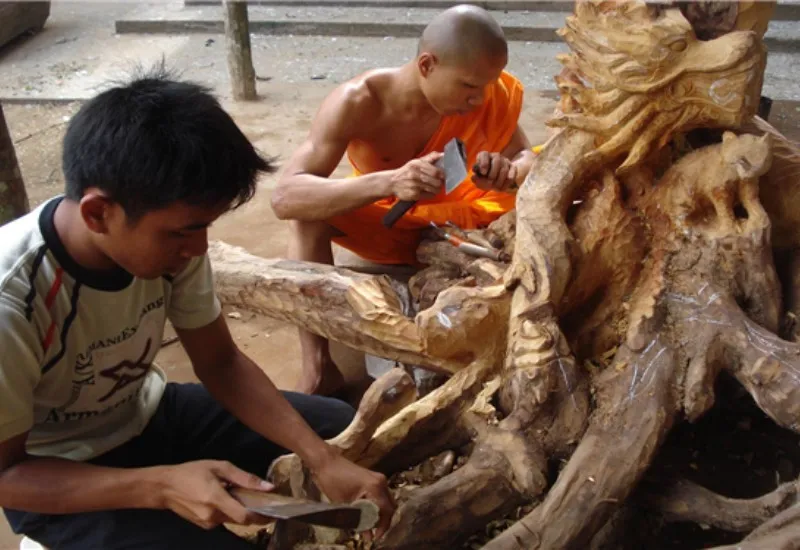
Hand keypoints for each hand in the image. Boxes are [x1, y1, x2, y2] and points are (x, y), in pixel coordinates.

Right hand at [153, 460, 273, 529]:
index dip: (262, 517)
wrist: (165, 487)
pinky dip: (228, 511)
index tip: (274, 512)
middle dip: (254, 512)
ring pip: (232, 520)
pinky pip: (222, 520)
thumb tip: (268, 487)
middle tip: (262, 500)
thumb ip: (245, 478)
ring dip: (240, 510)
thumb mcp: (219, 467)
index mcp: (217, 500)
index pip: (245, 517)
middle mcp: (212, 516)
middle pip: (241, 520)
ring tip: (240, 495)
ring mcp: (207, 523)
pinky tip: (225, 499)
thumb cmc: (192, 472)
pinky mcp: (203, 525)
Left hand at [310, 449, 395, 538]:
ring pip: (386, 501)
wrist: (326, 462)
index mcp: (375, 486)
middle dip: (383, 521)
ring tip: (370, 525)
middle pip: (390, 506)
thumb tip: (367, 536)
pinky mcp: (373, 479)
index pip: (386, 511)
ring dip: (380, 513)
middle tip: (373, 533)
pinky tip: (368, 514)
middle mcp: (381, 482)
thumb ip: (359, 520)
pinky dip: (376, 506)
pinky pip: (380, 496)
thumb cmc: (332, 480)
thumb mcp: (344, 503)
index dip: (383, 526)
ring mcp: (378, 479)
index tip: (375, 538)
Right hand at [388, 151, 443, 200]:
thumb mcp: (416, 162)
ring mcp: (415, 186)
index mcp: (417, 165)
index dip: (442, 174)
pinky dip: (431, 194)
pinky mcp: (414, 195)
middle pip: (437, 182)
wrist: (392, 182)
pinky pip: (429, 196)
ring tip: (434, 187)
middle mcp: (415, 175)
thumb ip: (430, 158)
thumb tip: (442, 154)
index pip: (436, 171)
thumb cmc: (406, 171)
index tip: (443, 175)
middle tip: (439, 182)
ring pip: (434, 189)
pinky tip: (428, 191)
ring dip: (437, 189)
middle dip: (440, 183)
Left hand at [472, 151, 518, 191]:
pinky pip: (512, 175)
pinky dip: (506, 183)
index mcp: (484, 156)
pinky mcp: (512, 168)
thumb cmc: (483, 179)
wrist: (494, 182)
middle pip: (497, 160)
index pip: (484, 155)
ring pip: (504, 169)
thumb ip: (475, 178)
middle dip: (493, 173)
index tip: (483, 173)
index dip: (484, 163)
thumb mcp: (477, 179)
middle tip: (490, 182)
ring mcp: (505, 161)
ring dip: (499, 181)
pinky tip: (501, 188)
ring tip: (495, 188)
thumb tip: (474, 177)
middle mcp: (495, 156)